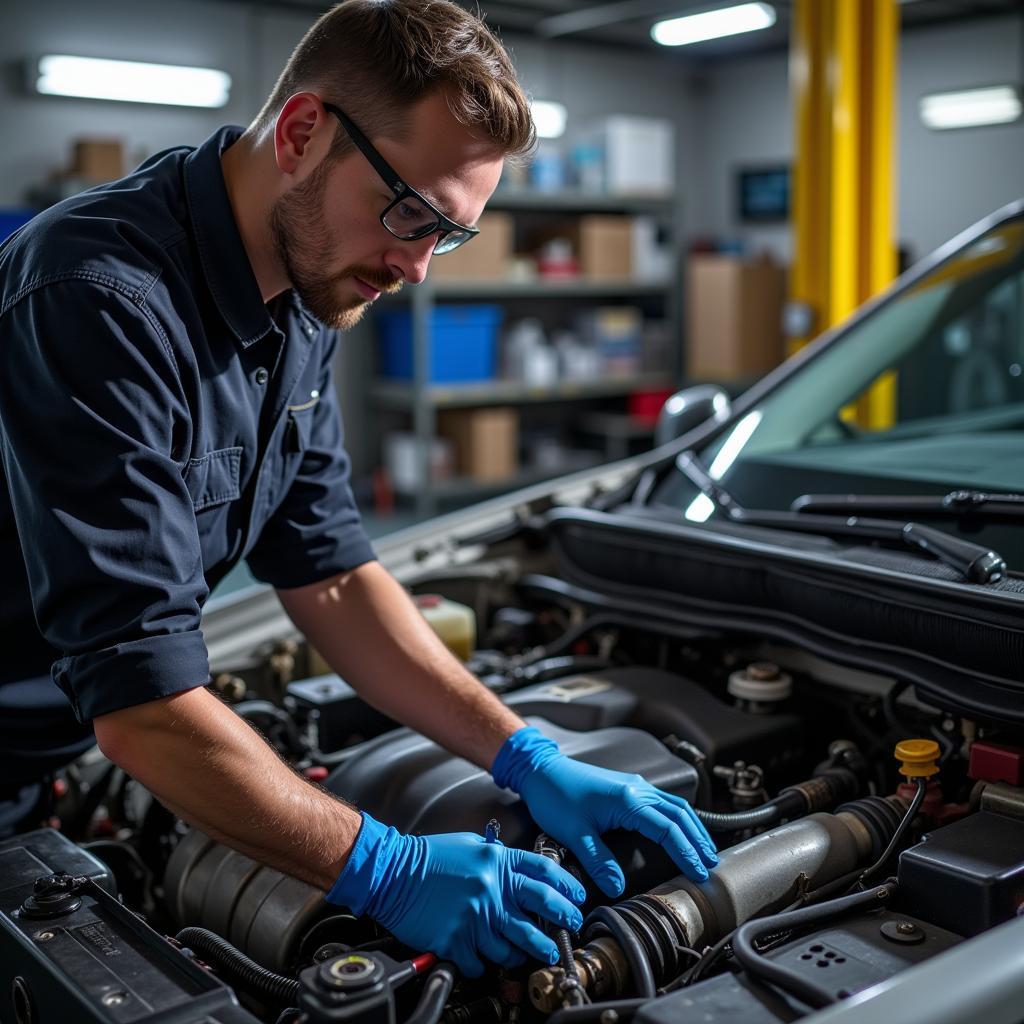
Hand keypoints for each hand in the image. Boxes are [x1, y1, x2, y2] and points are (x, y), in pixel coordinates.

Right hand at [327, 812, 585, 976]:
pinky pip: (481, 963)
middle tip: (570, 929)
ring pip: (515, 947)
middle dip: (563, 922)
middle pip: (542, 911)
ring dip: (524, 953)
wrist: (392, 873)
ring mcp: (476, 917)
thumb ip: (497, 858)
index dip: (567, 887)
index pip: (545, 873)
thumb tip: (518, 873)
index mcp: (497, 861)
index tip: (577, 899)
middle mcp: (492, 888)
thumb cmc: (428, 858)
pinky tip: (480, 957)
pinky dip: (483, 964)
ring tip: (529, 954)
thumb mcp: (470, 847)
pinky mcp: (457, 941)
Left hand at [492, 727, 718, 896]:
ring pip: (675, 806)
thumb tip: (616, 887)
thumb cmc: (556, 796)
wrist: (542, 770)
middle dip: (698, 841)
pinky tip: (680, 830)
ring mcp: (635, 786)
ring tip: (703, 851)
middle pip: (680, 815)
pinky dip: (678, 818)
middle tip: (710, 866)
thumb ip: (598, 861)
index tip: (699, 872)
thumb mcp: (574, 833)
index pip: (668, 829)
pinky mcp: (629, 787)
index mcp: (628, 800)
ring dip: (692, 828)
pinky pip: (663, 803)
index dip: (686, 852)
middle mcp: (637, 789)